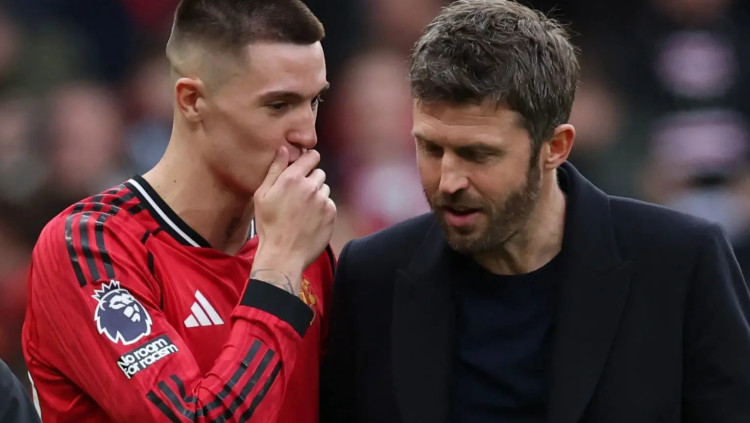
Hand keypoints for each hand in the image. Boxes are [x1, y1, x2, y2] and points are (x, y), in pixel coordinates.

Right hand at [252, 147, 335, 293]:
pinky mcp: (331, 213)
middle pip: (319, 173)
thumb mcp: (262, 196)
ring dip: (317, 195)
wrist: (283, 254)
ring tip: (303, 211)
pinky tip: (310, 220)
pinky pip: (329, 204)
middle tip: (298, 196)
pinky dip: (322, 209)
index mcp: (292, 178)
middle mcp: (310, 186)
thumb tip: (284, 149)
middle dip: (310, 180)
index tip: (305, 166)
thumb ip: (275, 170)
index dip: (309, 159)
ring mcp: (323, 200)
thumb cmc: (269, 225)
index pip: (311, 156)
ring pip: (324, 189)